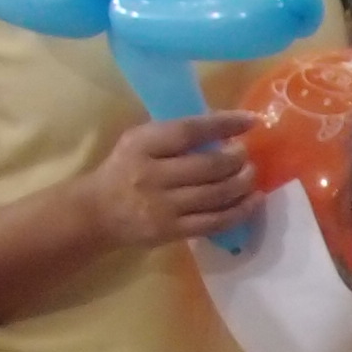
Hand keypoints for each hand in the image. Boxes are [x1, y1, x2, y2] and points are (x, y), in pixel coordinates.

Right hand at [79, 110, 258, 247]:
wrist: (98, 212)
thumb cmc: (124, 170)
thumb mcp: (139, 143)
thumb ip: (173, 135)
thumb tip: (222, 129)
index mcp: (142, 145)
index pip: (189, 131)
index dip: (223, 124)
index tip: (249, 121)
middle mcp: (153, 175)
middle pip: (209, 166)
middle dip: (236, 159)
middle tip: (245, 154)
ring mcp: (164, 206)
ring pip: (217, 194)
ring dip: (243, 183)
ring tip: (251, 173)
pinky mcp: (174, 231)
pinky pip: (216, 222)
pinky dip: (241, 211)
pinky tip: (254, 200)